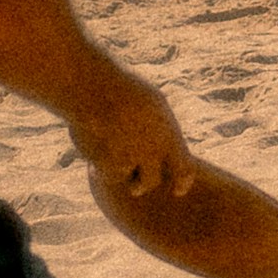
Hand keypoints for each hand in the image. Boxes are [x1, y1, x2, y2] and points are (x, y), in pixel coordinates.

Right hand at [72, 71, 194, 200]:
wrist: (94, 88)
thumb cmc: (124, 89)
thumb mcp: (152, 105)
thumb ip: (160, 130)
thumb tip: (164, 148)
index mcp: (169, 135)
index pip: (184, 171)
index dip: (182, 183)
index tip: (177, 190)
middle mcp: (152, 151)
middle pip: (151, 182)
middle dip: (141, 185)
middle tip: (136, 187)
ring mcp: (128, 159)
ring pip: (124, 178)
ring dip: (118, 172)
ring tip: (108, 152)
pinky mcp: (105, 164)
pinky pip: (104, 173)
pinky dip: (99, 164)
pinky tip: (94, 145)